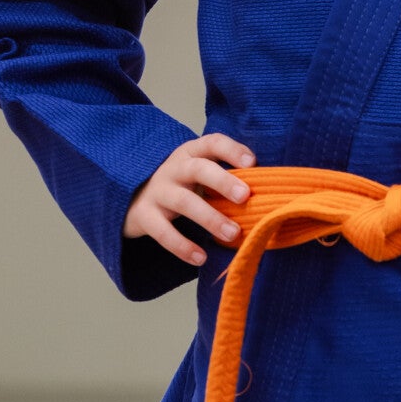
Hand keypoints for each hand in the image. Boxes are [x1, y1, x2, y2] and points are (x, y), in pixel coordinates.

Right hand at [124, 134, 255, 268]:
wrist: (131, 197)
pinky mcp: (144, 216)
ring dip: (210, 218)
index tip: (252, 162)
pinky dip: (182, 246)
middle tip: (245, 196)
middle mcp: (173, 169)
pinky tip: (201, 258)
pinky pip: (163, 232)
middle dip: (222, 181)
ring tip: (232, 234)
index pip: (211, 143)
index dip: (231, 150)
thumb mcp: (197, 173)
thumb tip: (268, 192)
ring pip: (184, 201)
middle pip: (198, 169)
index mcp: (190, 153)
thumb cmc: (179, 185)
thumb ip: (224, 177)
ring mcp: (157, 192)